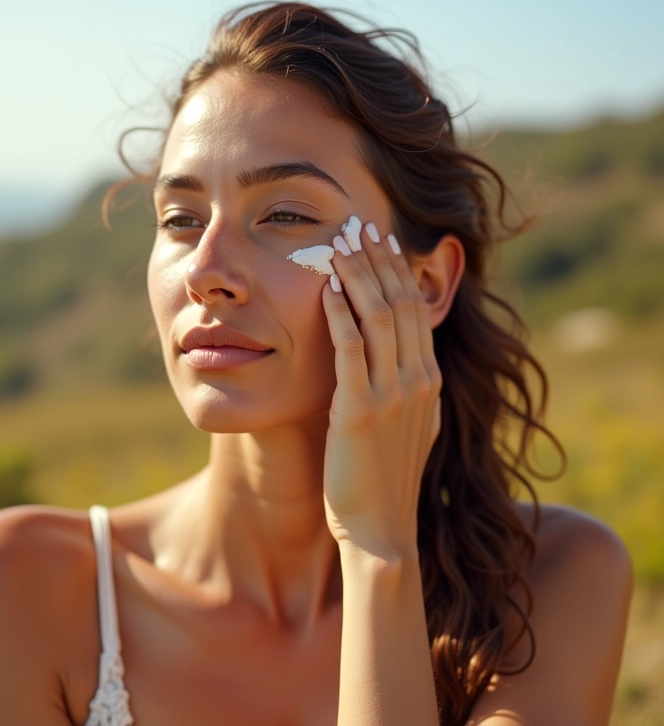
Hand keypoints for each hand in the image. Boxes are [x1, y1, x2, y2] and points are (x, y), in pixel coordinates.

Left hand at [321, 218, 441, 556]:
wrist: (380, 528)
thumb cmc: (386, 477)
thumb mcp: (410, 425)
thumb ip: (410, 387)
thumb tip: (408, 359)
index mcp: (428, 380)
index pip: (417, 310)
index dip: (398, 272)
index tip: (381, 241)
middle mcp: (418, 380)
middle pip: (401, 303)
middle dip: (379, 261)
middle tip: (360, 225)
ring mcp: (392, 394)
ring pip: (380, 317)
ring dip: (359, 276)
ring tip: (341, 244)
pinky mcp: (360, 410)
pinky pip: (352, 350)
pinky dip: (340, 314)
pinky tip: (325, 288)